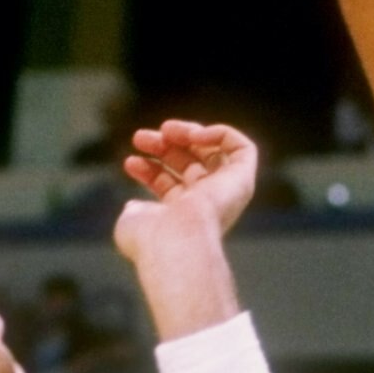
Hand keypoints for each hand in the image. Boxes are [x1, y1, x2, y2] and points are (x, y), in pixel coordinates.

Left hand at [115, 121, 258, 256]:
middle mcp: (207, 205)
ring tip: (165, 130)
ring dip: (187, 132)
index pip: (170, 185)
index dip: (149, 169)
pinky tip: (194, 136)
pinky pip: (242, 148)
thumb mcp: (132, 222)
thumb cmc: (150, 239)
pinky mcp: (242, 179)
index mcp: (183, 218)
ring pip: (213, 152)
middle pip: (189, 164)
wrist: (175, 242)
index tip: (130, 162)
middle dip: (163, 145)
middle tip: (140, 138)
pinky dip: (220, 133)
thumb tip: (134, 204)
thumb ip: (136, 211)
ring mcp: (226, 192)